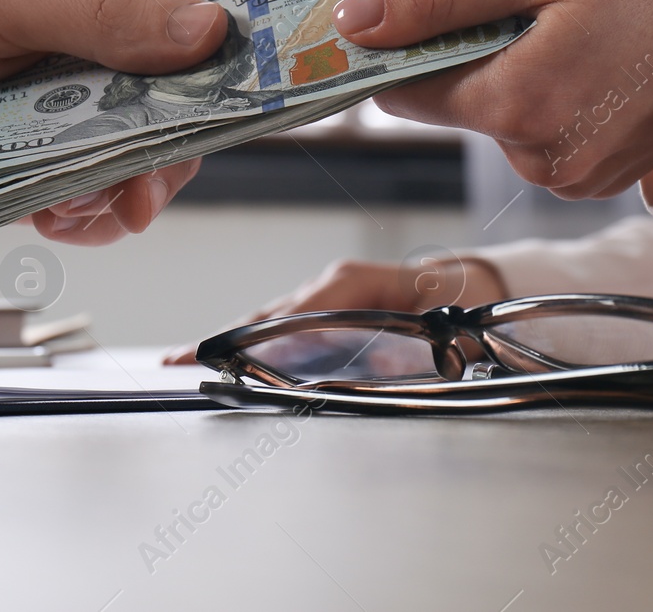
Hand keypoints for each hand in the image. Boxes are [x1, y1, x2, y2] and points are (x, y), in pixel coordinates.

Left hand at [0, 0, 229, 244]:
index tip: (274, 89)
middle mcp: (105, 37)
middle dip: (179, 143)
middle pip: (197, 95)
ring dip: (129, 188)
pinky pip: (102, 198)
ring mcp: (77, 102)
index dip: (251, 39)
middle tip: (148, 177)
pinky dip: (89, 217)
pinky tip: (55, 218)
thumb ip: (103, 18)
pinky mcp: (47, 159)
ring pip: (153, 157)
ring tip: (79, 203)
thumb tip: (211, 30)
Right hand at [163, 256, 505, 363]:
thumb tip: (369, 368)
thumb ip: (402, 347)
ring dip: (235, 341)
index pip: (289, 314)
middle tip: (180, 360)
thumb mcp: (435, 323)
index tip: (217, 351)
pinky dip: (258, 338)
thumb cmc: (457, 301)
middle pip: (267, 316)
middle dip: (223, 340)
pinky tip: (233, 358)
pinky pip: (287, 323)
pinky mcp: (329, 304)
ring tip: (191, 360)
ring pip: (272, 319)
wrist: (472, 285)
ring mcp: (327, 292)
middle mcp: (331, 283)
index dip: (252, 336)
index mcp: (350, 283)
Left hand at [330, 0, 652, 199]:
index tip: (404, 5)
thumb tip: (355, 22)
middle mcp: (537, 159)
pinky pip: (536, 132)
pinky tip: (583, 54)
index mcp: (517, 107)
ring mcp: (568, 177)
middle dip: (462, 49)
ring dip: (506, 68)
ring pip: (494, 116)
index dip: (396, 46)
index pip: (404, 91)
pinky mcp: (593, 179)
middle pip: (451, 103)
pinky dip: (543, 91)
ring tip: (561, 22)